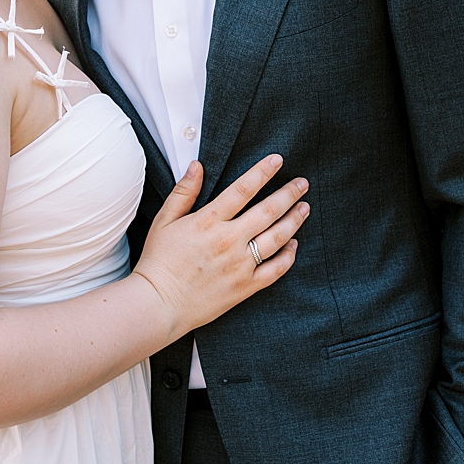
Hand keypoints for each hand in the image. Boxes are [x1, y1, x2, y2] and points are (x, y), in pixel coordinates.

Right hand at [133, 156, 306, 338]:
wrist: (159, 303)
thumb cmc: (159, 261)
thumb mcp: (164, 221)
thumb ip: (183, 192)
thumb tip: (197, 166)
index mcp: (207, 222)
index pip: (242, 190)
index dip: (262, 173)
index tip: (277, 161)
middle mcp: (228, 240)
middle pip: (267, 211)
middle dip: (288, 194)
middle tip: (302, 183)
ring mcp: (240, 264)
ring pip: (277, 238)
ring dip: (294, 220)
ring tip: (305, 208)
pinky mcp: (246, 286)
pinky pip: (276, 268)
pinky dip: (289, 255)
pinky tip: (294, 244)